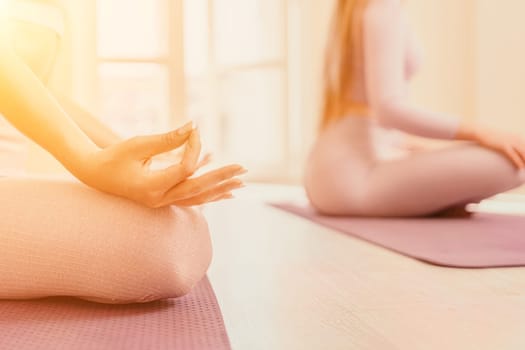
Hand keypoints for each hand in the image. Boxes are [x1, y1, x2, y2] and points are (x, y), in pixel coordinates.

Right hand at [73, 122, 245, 207]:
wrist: (93, 175)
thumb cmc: (112, 157)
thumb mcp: (137, 145)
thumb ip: (167, 139)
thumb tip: (193, 126)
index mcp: (151, 187)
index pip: (185, 169)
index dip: (194, 148)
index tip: (194, 131)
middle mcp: (159, 200)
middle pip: (198, 189)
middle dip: (222, 178)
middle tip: (243, 169)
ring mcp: (161, 203)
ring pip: (197, 198)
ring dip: (220, 189)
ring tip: (241, 184)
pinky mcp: (163, 200)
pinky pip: (191, 199)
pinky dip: (209, 194)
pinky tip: (226, 192)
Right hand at [473, 126, 524, 168]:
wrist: (482, 132)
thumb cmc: (490, 136)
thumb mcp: (502, 138)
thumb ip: (508, 142)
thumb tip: (509, 149)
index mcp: (517, 137)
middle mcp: (516, 139)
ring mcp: (510, 142)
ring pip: (523, 153)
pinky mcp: (503, 145)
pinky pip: (513, 155)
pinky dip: (518, 161)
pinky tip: (521, 167)